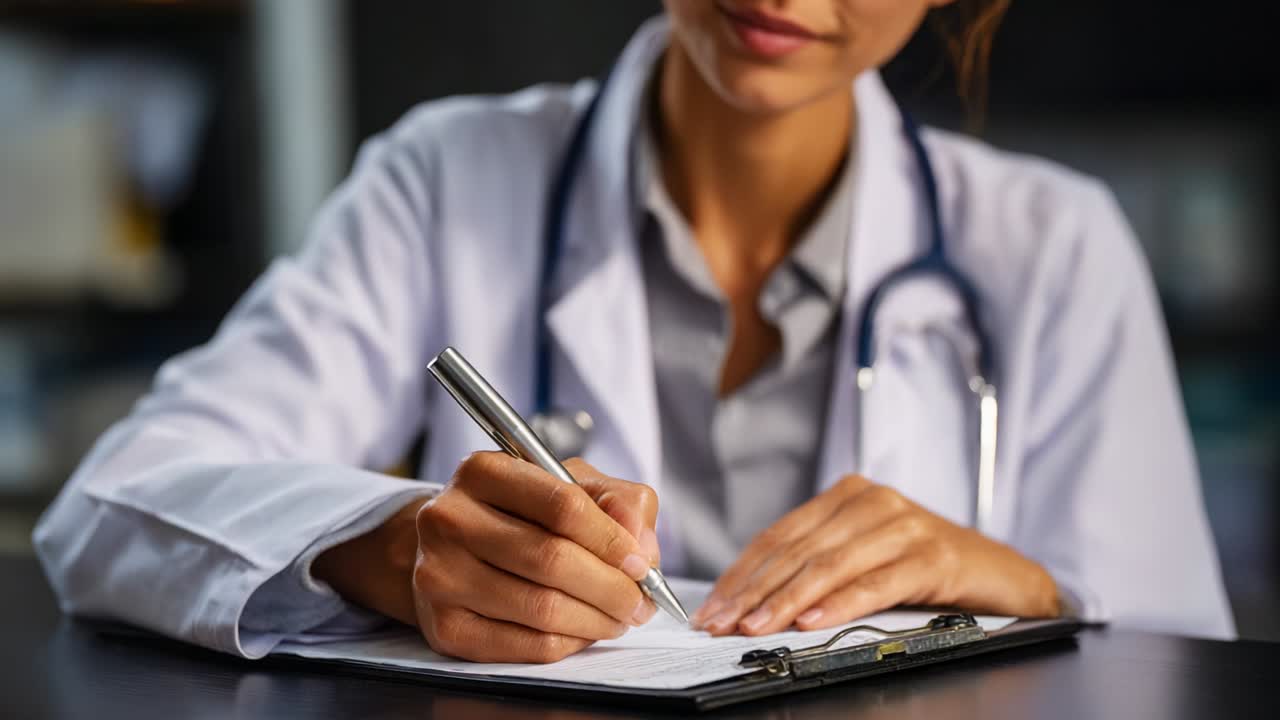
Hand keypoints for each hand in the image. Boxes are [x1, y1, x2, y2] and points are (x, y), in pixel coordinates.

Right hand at [314, 453, 660, 662]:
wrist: (452, 549)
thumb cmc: (522, 513)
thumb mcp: (571, 485)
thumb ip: (618, 502)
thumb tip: (639, 546)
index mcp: (483, 471)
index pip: (562, 505)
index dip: (612, 540)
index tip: (640, 563)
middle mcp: (450, 519)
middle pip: (551, 559)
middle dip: (611, 587)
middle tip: (640, 602)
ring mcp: (439, 575)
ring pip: (542, 608)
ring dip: (596, 619)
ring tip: (619, 617)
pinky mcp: (444, 627)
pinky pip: (525, 645)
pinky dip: (568, 643)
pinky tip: (583, 631)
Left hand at [690, 476, 1059, 635]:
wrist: (1002, 576)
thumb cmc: (925, 568)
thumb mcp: (864, 557)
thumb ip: (817, 565)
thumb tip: (753, 601)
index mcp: (847, 496)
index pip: (779, 536)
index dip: (741, 574)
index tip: (713, 607)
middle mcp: (872, 501)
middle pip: (798, 551)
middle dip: (754, 592)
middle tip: (723, 623)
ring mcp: (904, 525)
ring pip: (830, 566)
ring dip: (787, 602)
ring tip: (757, 628)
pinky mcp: (932, 555)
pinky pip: (876, 583)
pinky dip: (840, 604)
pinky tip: (813, 622)